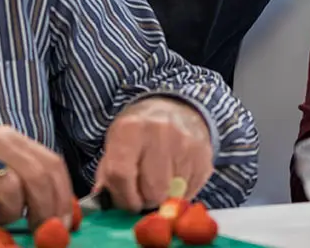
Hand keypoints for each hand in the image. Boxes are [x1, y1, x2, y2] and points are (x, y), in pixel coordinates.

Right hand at [0, 126, 73, 226]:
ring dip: (11, 213)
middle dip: (44, 211)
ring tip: (0, 218)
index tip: (63, 223)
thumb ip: (22, 177)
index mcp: (10, 138)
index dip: (62, 197)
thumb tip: (56, 209)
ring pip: (11, 189)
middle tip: (39, 231)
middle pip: (37, 177)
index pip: (52, 164)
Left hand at [92, 97, 214, 211]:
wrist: (176, 108)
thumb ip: (108, 172)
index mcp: (131, 128)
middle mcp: (160, 133)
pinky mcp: (204, 156)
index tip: (125, 202)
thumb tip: (104, 200)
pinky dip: (180, 192)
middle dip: (145, 199)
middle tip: (143, 192)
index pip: (121, 174)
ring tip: (159, 180)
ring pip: (173, 195)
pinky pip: (190, 192)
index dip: (122, 196)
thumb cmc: (140, 130)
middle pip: (152, 191)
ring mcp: (186, 144)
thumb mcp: (116, 141)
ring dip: (164, 196)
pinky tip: (175, 175)